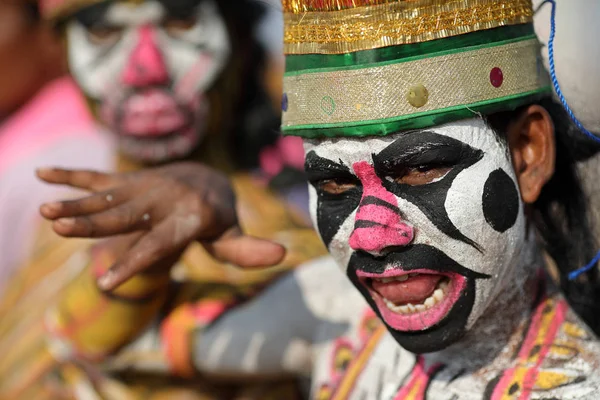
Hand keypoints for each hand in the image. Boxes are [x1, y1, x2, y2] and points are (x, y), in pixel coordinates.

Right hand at [37, 162, 285, 290]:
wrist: (208, 178)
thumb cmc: (219, 217)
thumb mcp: (233, 235)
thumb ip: (249, 250)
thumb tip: (283, 255)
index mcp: (188, 216)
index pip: (160, 243)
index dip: (136, 261)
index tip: (109, 280)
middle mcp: (164, 198)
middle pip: (125, 215)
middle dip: (93, 224)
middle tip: (60, 230)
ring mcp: (145, 186)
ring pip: (107, 196)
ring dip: (76, 203)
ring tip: (46, 212)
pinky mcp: (131, 179)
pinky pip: (99, 176)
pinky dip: (71, 176)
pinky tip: (41, 175)